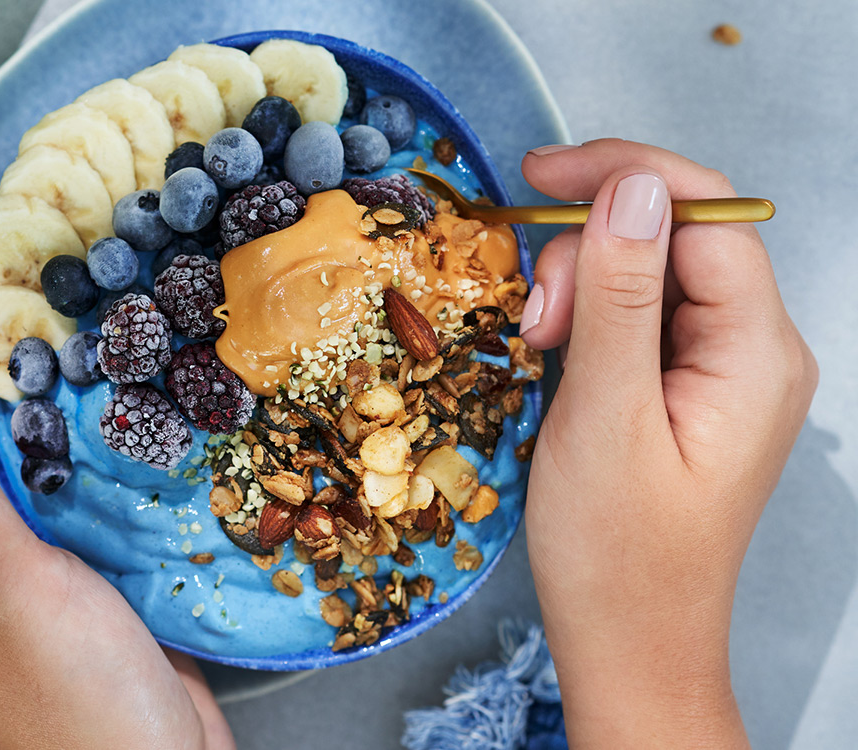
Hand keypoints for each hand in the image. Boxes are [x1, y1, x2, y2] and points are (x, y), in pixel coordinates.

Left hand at [0, 217, 233, 749]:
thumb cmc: (76, 703)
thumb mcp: (8, 592)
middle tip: (37, 251)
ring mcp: (31, 540)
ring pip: (28, 428)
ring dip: (47, 362)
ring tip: (83, 295)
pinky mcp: (87, 549)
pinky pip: (79, 461)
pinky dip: (95, 412)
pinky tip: (125, 382)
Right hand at [517, 140, 815, 746]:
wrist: (628, 644)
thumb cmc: (617, 553)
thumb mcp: (604, 416)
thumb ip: (619, 297)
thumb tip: (632, 186)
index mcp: (757, 354)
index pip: (706, 215)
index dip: (624, 178)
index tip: (536, 179)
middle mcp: (755, 350)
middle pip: (676, 238)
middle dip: (591, 251)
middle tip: (534, 318)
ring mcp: (722, 369)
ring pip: (650, 272)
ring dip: (582, 285)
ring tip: (538, 344)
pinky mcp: (686, 386)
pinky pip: (640, 315)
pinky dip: (588, 316)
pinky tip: (554, 349)